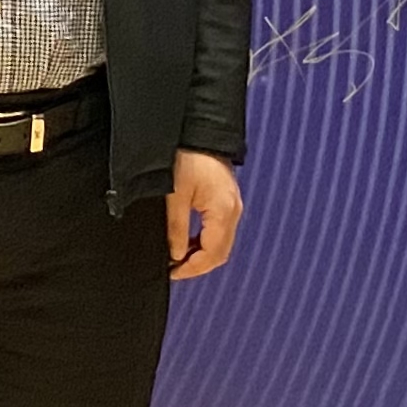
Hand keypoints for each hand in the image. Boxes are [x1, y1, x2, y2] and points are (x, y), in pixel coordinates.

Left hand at [166, 150, 242, 278]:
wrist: (200, 132)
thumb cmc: (188, 157)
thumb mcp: (175, 195)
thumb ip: (177, 228)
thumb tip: (177, 254)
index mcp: (223, 211)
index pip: (212, 254)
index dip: (193, 268)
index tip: (174, 273)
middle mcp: (233, 210)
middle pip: (220, 252)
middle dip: (198, 265)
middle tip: (175, 270)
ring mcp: (233, 205)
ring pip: (221, 242)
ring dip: (202, 254)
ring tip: (178, 257)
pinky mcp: (227, 199)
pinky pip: (220, 229)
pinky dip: (206, 240)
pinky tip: (189, 241)